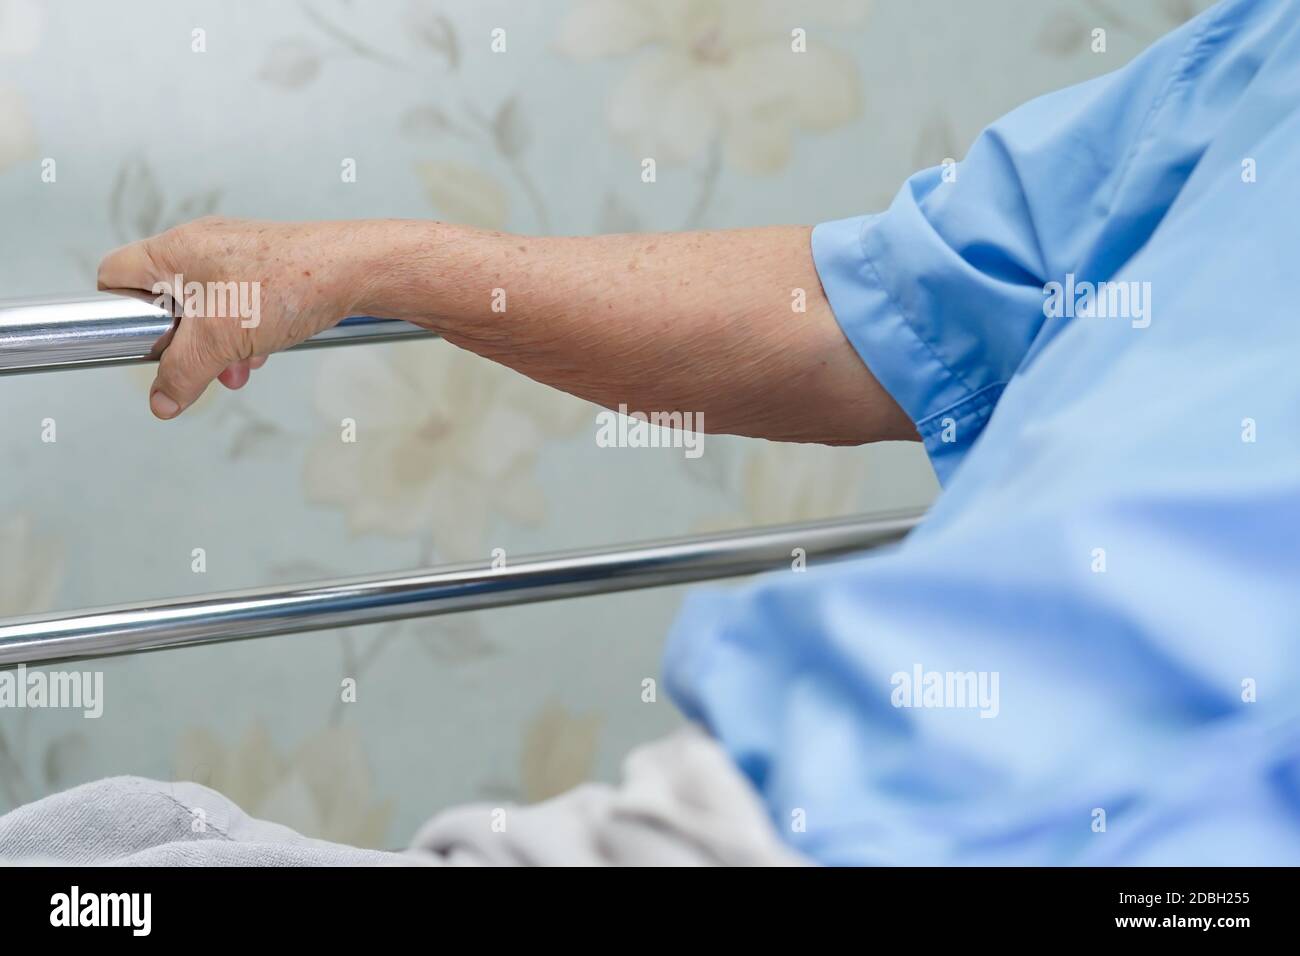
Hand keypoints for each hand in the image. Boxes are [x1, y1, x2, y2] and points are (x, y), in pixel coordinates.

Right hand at [97, 217, 378, 418]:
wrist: (356, 271)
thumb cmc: (289, 285)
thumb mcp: (219, 339)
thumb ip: (182, 372)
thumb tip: (161, 400)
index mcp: (176, 251)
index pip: (116, 275)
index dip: (117, 312)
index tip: (142, 344)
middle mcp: (203, 247)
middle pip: (164, 301)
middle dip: (181, 343)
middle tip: (198, 363)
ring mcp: (237, 257)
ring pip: (206, 312)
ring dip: (217, 347)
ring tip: (239, 367)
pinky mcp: (267, 271)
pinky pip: (238, 309)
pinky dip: (245, 335)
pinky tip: (264, 352)